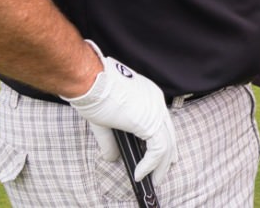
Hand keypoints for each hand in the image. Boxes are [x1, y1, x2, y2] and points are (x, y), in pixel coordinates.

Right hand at [63, 41, 175, 182]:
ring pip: (166, 143)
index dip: (162, 139)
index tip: (161, 154)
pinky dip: (151, 164)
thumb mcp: (104, 120)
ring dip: (161, 164)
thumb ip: (111, 141)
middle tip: (163, 171)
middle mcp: (156, 102)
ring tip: (154, 179)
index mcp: (148, 96)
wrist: (90, 80)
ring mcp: (155, 111)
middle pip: (169, 132)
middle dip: (167, 154)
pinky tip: (140, 174)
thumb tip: (112, 158)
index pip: (161, 121)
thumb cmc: (94, 91)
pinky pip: (158, 149)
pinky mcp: (150, 122)